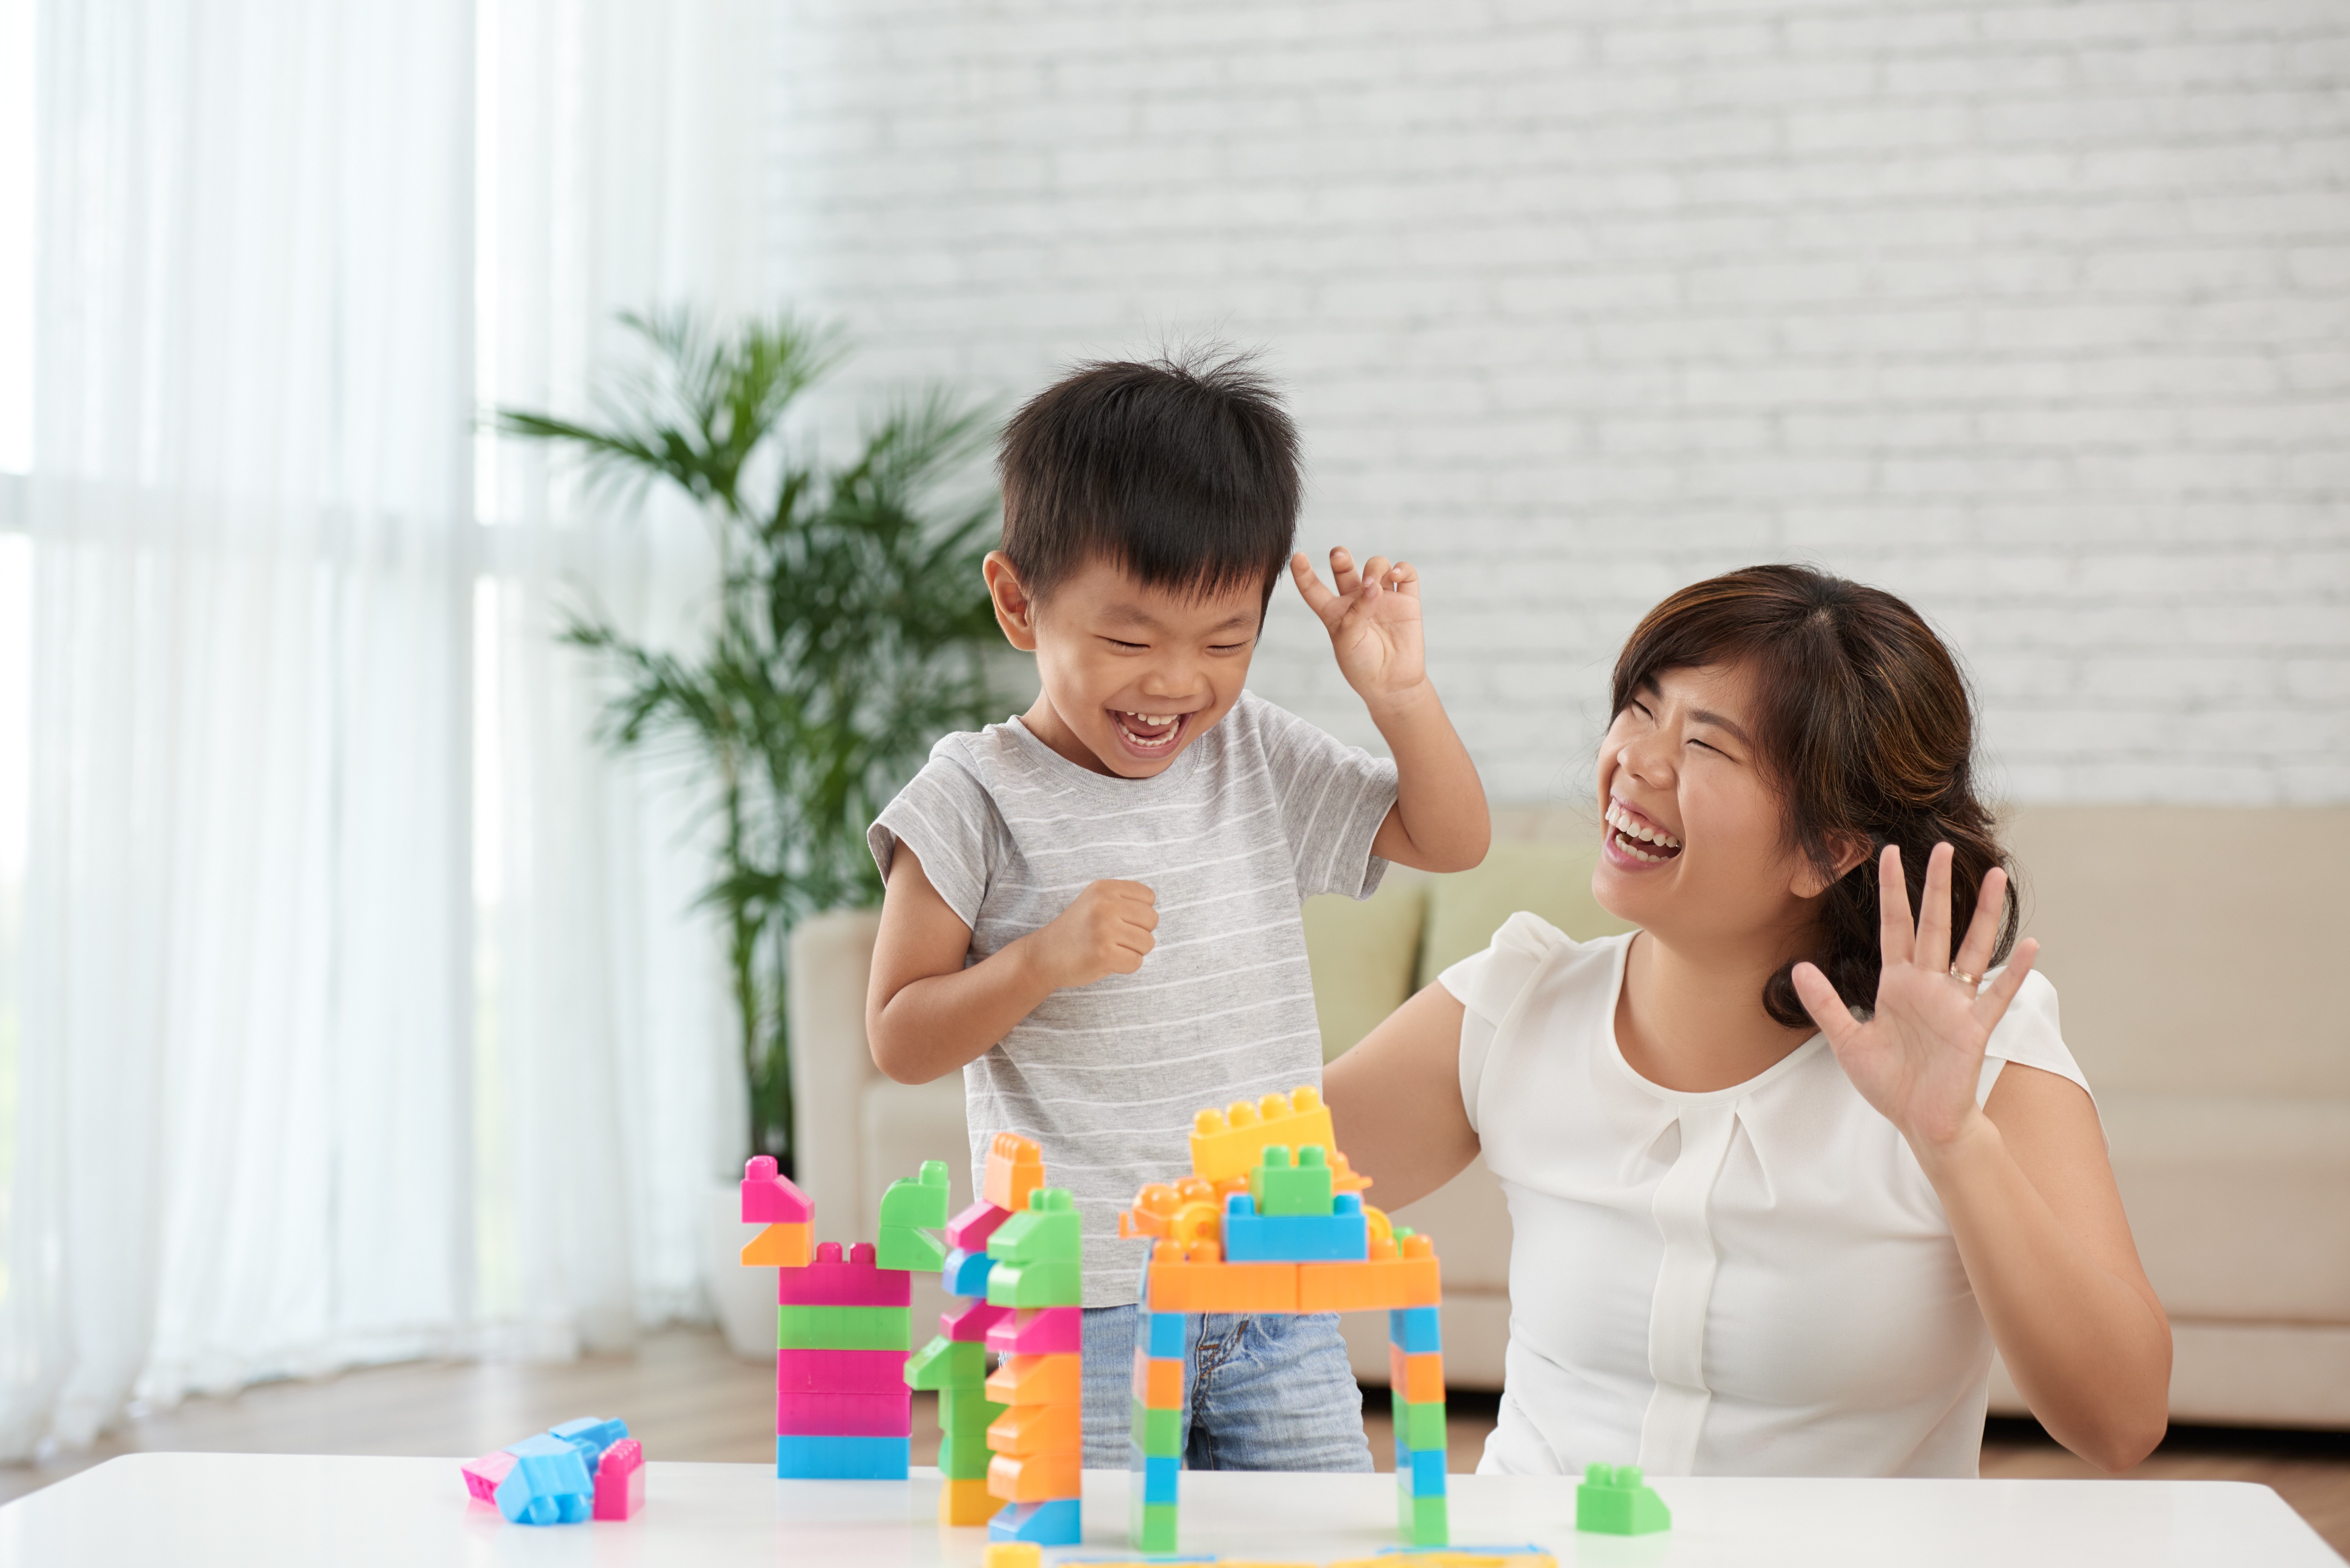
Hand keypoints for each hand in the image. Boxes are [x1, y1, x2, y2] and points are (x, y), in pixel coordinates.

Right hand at [1022, 879, 1156, 988]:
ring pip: (1148, 943)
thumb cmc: (1078, 930)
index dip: (1139, 913)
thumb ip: (1123, 900)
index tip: (1119, 920)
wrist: (1044, 955)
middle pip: (1152, 919)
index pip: (1148, 897)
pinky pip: (1136, 962)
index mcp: (1104, 888)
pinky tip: (1108, 961)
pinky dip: (1126, 966)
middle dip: (1139, 932)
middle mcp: (1104, 905)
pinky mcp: (1103, 954)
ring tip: (1111, 949)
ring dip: (1134, 951)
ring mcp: (1104, 929)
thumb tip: (1155, 911)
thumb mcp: (1095, 901)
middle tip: (1115, 938)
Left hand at [1291, 547, 1426, 709]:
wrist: (1392, 684)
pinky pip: (1406, 574)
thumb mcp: (1348, 641)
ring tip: (1374, 586)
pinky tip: (1394, 576)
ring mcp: (1382, 598)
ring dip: (1374, 567)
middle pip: (1345, 568)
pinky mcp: (1406, 601)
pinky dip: (1401, 569)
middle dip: (1341, 557)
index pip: (1314, 588)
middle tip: (1338, 557)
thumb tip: (1375, 585)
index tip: (1297, 557)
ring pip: (1376, 566)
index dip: (1303, 572)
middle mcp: (1356, 601)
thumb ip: (1357, 612)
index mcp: (1334, 612)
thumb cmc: (1363, 666)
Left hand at [1792, 843, 2040, 1156]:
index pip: (1894, 927)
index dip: (1893, 891)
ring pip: (1971, 948)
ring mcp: (1954, 1004)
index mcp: (1897, 984)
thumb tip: (1796, 967)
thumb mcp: (1847, 1041)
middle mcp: (1928, 985)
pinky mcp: (1974, 1028)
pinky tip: (2030, 944)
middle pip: (1933, 925)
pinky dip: (2013, 971)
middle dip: (1938, 888)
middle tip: (1944, 848)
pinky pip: (1997, 994)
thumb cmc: (1889, 1083)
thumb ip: (1826, 1004)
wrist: (1919, 1122)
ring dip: (1985, 914)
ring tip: (1997, 876)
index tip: (1889, 853)